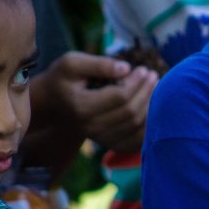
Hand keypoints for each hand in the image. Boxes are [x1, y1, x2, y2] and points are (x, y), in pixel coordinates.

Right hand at [33, 51, 158, 152]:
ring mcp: (100, 139)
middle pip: (130, 112)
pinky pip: (136, 141)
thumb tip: (126, 68)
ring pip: (136, 126)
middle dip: (146, 91)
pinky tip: (152, 107)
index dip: (136, 82)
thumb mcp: (72, 63)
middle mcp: (91, 127)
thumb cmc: (64, 78)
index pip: (120, 96)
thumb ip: (99, 64)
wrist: (54, 102)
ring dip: (150, 105)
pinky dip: (148, 126)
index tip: (143, 69)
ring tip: (154, 87)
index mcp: (82, 107)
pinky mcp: (109, 144)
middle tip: (152, 75)